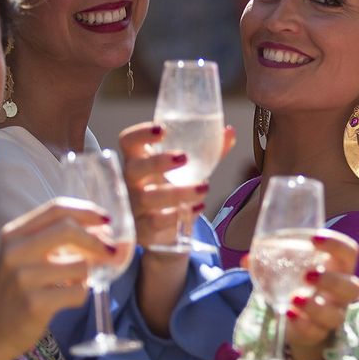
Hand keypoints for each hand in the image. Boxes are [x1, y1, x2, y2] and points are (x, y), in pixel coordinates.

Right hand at [0, 198, 113, 357]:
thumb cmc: (17, 291)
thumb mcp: (25, 257)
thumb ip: (55, 240)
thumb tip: (104, 230)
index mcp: (13, 234)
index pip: (57, 209)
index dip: (87, 212)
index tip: (107, 220)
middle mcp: (15, 251)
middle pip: (69, 229)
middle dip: (97, 240)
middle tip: (111, 251)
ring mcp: (23, 277)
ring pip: (80, 265)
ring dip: (87, 275)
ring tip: (73, 283)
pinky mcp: (34, 303)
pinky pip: (78, 292)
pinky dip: (80, 296)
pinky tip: (65, 300)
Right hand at [117, 120, 236, 249]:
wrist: (166, 230)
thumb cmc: (173, 189)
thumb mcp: (189, 170)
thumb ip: (208, 151)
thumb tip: (229, 132)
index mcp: (138, 160)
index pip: (128, 141)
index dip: (141, 134)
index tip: (162, 129)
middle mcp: (131, 182)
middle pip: (134, 168)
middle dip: (157, 162)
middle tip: (184, 157)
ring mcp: (134, 206)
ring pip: (148, 198)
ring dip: (177, 192)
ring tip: (204, 187)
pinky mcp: (143, 228)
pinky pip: (157, 221)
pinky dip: (178, 215)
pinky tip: (197, 208)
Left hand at [250, 230, 358, 359]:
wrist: (298, 320)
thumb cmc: (298, 285)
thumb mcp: (288, 270)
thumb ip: (271, 262)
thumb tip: (247, 259)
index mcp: (338, 268)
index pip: (349, 252)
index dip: (337, 244)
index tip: (315, 239)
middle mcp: (342, 293)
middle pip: (352, 287)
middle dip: (331, 281)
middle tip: (307, 275)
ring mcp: (333, 314)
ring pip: (336, 314)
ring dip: (316, 306)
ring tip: (294, 298)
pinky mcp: (320, 333)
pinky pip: (317, 332)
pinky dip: (303, 324)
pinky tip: (289, 315)